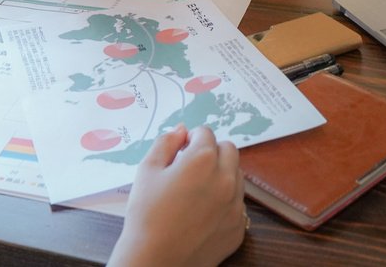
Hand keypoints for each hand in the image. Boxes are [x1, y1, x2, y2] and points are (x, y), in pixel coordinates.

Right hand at [110, 125, 245, 266]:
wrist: (155, 260)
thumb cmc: (146, 214)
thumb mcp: (147, 170)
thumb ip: (166, 142)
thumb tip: (181, 130)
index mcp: (203, 159)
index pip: (206, 133)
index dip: (190, 139)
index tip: (180, 151)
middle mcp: (226, 178)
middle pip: (228, 150)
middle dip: (212, 151)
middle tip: (191, 168)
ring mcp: (235, 205)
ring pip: (237, 176)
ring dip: (222, 174)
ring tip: (197, 190)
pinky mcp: (238, 227)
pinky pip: (237, 204)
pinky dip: (225, 201)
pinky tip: (204, 213)